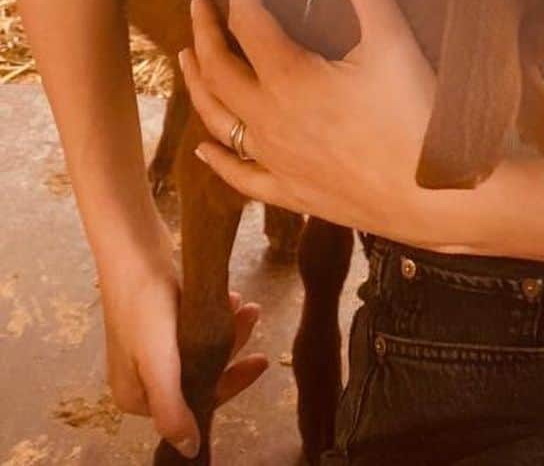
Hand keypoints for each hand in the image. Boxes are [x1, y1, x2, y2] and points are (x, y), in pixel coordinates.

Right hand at [100, 242, 265, 458]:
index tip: (259, 362)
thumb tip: (190, 451)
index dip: (230, 384)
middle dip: (232, 347)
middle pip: (200, 374)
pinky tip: (229, 297)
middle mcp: (141, 377)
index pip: (194, 404)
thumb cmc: (144, 306)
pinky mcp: (159, 321)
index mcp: (136, 396)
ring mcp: (150, 348)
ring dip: (228, 327)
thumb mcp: (159, 362)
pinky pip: (195, 327)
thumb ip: (173, 409)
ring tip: (246, 305)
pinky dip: (215, 315)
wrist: (132, 248)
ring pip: (202, 348)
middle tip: (254, 315)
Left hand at [179, 0, 458, 249]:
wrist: (433, 196)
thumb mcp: (394, 41)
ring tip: (186, 60)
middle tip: (198, 6)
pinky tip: (203, 149)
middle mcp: (270, 119)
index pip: (249, 21)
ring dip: (198, 86)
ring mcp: (275, 159)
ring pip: (219, 120)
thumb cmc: (414, 116)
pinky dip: (217, 159)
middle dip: (204, 34)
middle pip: (219, 71)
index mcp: (290, 78)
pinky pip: (241, 176)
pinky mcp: (291, 191)